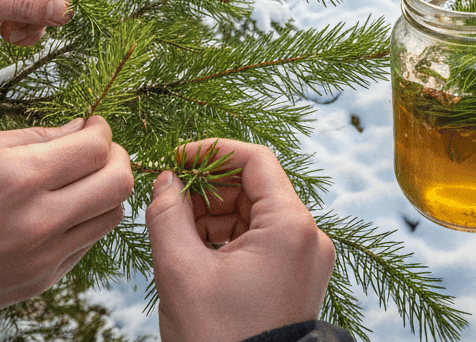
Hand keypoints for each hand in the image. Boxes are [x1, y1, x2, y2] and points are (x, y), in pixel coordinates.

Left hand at [0, 0, 83, 53]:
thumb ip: (26, 5)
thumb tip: (68, 10)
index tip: (79, 0)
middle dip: (52, 2)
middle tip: (54, 23)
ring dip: (38, 20)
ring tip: (16, 34)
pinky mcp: (3, 0)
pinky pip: (32, 13)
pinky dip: (27, 28)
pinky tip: (7, 37)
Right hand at [0, 116, 132, 324]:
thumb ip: (35, 136)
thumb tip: (81, 129)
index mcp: (20, 177)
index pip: (96, 148)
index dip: (102, 129)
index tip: (92, 125)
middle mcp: (39, 220)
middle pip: (118, 182)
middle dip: (116, 156)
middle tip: (96, 149)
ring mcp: (44, 256)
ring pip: (112, 214)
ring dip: (106, 190)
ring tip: (81, 179)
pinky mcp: (42, 281)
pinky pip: (88, 242)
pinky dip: (87, 220)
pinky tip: (62, 209)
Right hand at [147, 140, 335, 341]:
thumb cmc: (218, 338)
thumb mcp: (181, 271)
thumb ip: (167, 214)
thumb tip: (165, 179)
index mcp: (292, 226)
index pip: (255, 160)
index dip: (213, 152)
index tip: (177, 159)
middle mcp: (309, 236)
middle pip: (256, 185)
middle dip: (210, 188)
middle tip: (170, 200)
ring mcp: (306, 258)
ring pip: (257, 212)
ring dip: (215, 213)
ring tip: (177, 231)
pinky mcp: (297, 277)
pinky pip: (262, 238)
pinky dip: (229, 236)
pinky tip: (196, 250)